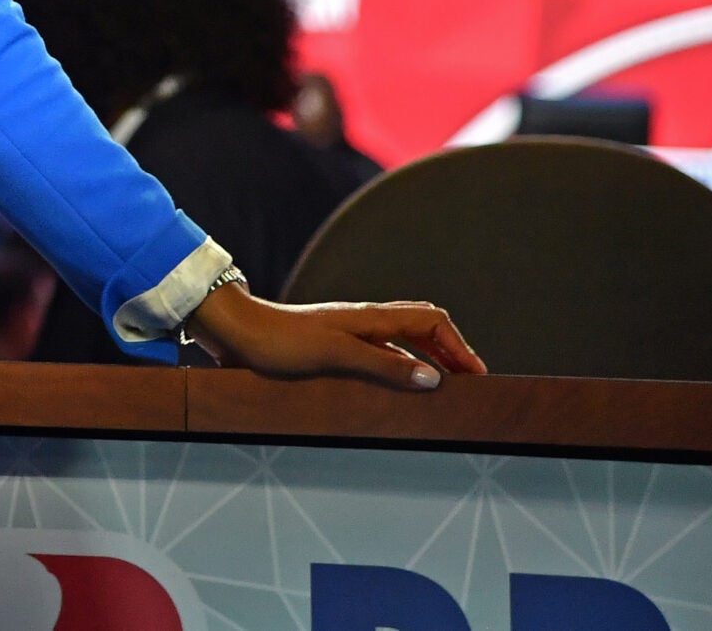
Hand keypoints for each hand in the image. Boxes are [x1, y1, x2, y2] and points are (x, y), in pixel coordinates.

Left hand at [183, 281, 487, 390]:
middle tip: (466, 385)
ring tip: (439, 392)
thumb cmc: (280, 341)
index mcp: (371, 317)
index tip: (476, 376)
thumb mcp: (336, 355)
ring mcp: (347, 335)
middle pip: (421, 329)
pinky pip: (377, 357)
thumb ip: (385, 365)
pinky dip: (396, 370)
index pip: (431, 319)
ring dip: (424, 362)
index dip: (458, 345)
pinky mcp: (330, 349)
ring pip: (399, 344)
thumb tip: (434, 378)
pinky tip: (394, 393)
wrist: (235, 333)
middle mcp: (364, 322)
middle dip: (448, 352)